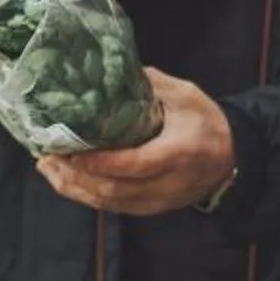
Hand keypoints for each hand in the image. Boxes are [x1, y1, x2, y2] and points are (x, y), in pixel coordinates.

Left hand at [39, 70, 236, 214]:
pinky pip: (114, 208)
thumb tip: (109, 72)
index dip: (102, 162)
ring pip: (110, 203)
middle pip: (115, 189)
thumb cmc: (207, 123)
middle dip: (77, 176)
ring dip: (74, 188)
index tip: (72, 151)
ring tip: (47, 168)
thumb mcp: (187, 96)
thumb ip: (151, 85)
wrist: (232, 159)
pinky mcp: (150, 209)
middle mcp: (169, 183)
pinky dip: (86, 196)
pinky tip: (65, 181)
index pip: (136, 164)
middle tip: (47, 156)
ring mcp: (159, 201)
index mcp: (180, 152)